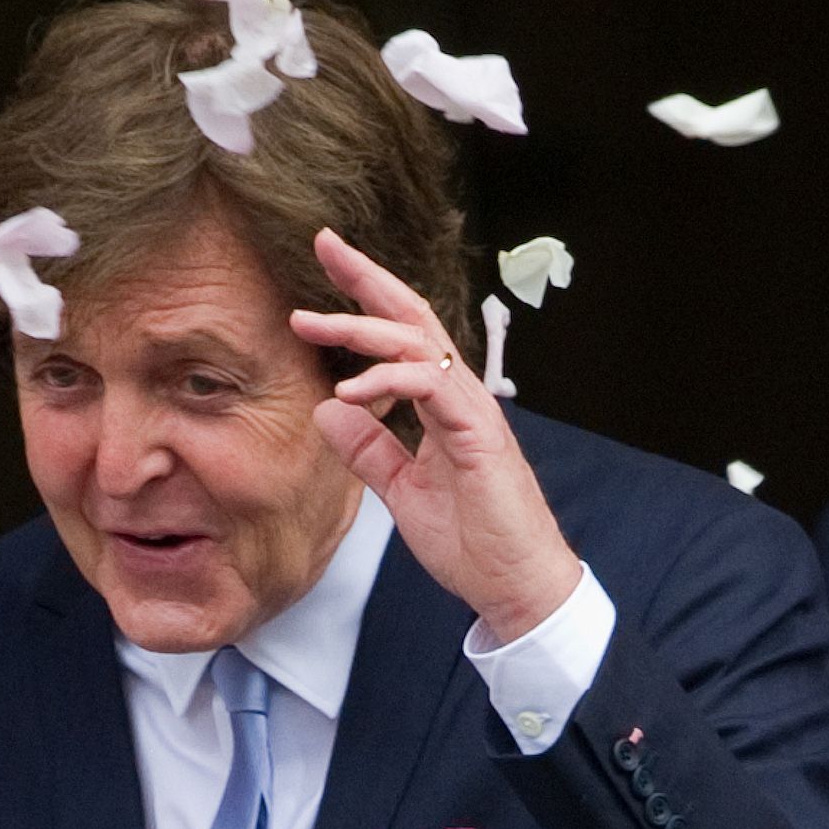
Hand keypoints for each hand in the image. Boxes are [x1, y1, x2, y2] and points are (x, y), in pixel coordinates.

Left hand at [291, 229, 584, 645]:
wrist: (517, 586)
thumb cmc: (474, 545)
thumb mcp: (403, 492)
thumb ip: (371, 450)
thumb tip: (327, 410)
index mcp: (443, 404)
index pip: (403, 335)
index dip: (366, 298)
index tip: (326, 267)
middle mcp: (460, 396)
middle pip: (413, 316)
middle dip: (366, 277)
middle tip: (324, 242)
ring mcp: (473, 411)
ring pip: (419, 343)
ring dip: (361, 327)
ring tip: (311, 322)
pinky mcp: (479, 434)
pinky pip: (432, 387)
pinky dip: (388, 379)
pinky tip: (349, 391)